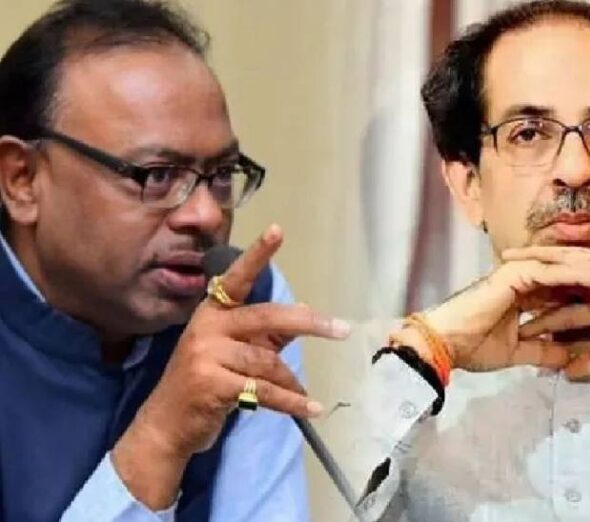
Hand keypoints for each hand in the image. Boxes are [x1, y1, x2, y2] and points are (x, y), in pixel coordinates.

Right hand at [112, 225, 349, 508]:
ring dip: (291, 382)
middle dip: (308, 323)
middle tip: (342, 329)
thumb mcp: (233, 351)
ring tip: (305, 395)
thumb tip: (303, 309)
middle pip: (266, 317)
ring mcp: (206, 354)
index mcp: (213, 313)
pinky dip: (291, 402)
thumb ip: (266, 333)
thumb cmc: (204, 383)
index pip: (237, 278)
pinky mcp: (211, 384)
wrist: (166, 425)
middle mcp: (207, 327)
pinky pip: (263, 390)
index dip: (257, 255)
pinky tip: (311, 408)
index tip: (278, 231)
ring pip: (267, 361)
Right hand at [407, 248, 589, 373]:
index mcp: (522, 294)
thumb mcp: (517, 353)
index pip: (566, 287)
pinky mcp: (512, 274)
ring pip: (566, 264)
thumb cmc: (472, 347)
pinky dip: (577, 272)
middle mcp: (522, 278)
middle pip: (572, 269)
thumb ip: (543, 352)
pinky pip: (551, 271)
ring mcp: (516, 272)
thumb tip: (568, 359)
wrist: (443, 344)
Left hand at [504, 246, 589, 379]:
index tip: (506, 297)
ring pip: (566, 265)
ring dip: (536, 260)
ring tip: (507, 259)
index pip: (561, 296)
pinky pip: (585, 270)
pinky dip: (562, 266)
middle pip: (557, 274)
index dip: (534, 296)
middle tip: (496, 266)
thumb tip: (567, 372)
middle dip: (527, 270)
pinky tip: (538, 264)